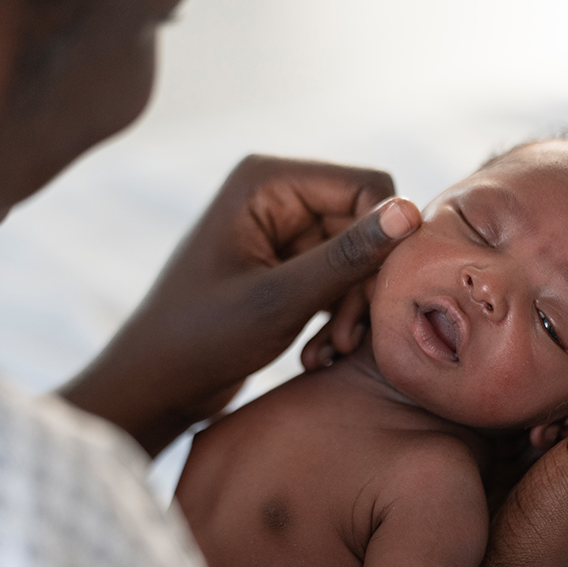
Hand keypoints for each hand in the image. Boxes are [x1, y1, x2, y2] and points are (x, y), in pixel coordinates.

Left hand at [60, 155, 421, 455]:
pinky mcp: (288, 264)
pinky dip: (336, 318)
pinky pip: (339, 281)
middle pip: (366, 225)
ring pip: (358, 259)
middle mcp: (277, 194)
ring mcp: (283, 230)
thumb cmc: (200, 340)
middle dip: (363, 286)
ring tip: (326, 353)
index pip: (368, 186)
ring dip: (351, 310)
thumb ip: (346, 257)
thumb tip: (412, 211)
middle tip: (346, 340)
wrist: (155, 386)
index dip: (383, 242)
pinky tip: (316, 356)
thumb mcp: (280, 300)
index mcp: (267, 180)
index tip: (375, 302)